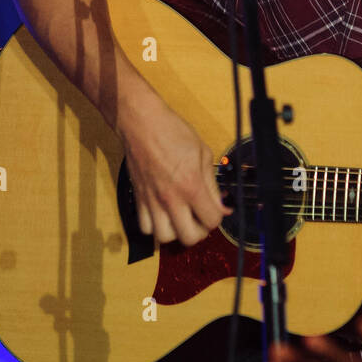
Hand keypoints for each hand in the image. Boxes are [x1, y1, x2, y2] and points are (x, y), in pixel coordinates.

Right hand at [119, 93, 231, 246]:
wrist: (142, 123)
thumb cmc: (173, 132)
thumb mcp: (203, 154)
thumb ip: (212, 184)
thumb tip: (222, 206)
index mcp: (191, 185)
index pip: (210, 221)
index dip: (216, 218)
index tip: (215, 209)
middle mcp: (171, 198)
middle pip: (188, 237)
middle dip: (199, 232)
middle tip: (199, 218)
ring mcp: (152, 200)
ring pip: (164, 237)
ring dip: (176, 232)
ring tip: (181, 218)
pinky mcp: (139, 199)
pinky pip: (145, 228)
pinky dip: (155, 227)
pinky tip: (163, 214)